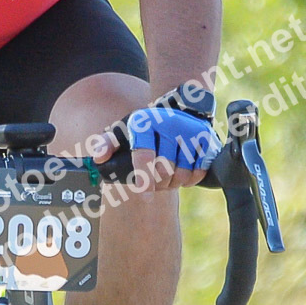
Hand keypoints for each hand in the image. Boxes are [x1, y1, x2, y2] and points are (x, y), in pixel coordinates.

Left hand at [93, 104, 218, 191]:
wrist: (181, 108)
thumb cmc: (147, 128)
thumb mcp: (124, 131)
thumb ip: (107, 144)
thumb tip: (98, 157)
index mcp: (145, 122)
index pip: (145, 155)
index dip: (143, 179)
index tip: (144, 196)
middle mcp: (169, 123)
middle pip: (164, 170)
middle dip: (156, 183)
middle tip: (152, 183)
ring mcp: (190, 131)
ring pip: (182, 174)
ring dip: (172, 183)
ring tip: (166, 177)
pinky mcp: (207, 139)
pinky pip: (198, 173)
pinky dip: (189, 180)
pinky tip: (181, 172)